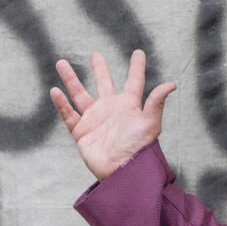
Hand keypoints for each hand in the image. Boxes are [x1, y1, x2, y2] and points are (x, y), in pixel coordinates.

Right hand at [50, 50, 176, 180]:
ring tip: (61, 62)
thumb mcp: (150, 124)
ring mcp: (95, 119)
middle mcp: (111, 109)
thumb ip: (156, 103)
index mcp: (129, 105)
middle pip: (103, 83)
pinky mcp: (82, 132)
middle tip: (95, 55)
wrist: (122, 173)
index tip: (138, 52)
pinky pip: (68, 114)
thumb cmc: (139, 149)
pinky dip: (61, 103)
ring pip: (79, 94)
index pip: (134, 81)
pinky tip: (55, 91)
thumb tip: (171, 84)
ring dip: (71, 79)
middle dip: (99, 69)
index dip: (136, 67)